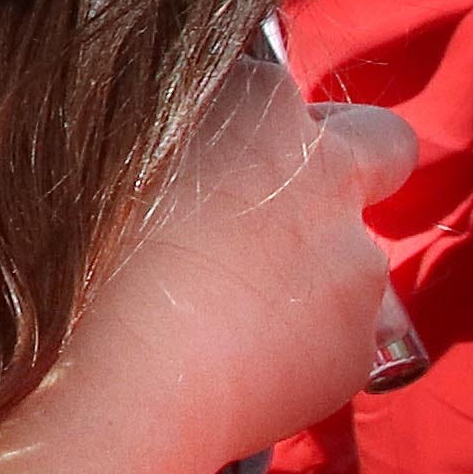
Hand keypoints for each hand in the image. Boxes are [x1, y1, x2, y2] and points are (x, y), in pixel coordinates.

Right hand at [60, 84, 424, 473]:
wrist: (120, 382)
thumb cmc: (87, 255)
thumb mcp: (112, 153)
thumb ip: (175, 134)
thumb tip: (179, 144)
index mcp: (262, 105)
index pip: (281, 91)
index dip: (256, 130)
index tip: (219, 167)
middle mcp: (328, 174)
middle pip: (384, 145)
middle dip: (355, 165)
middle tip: (288, 212)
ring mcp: (356, 265)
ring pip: (356, 259)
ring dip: (314, 274)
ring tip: (232, 319)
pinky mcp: (359, 348)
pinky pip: (339, 340)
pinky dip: (302, 350)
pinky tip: (239, 370)